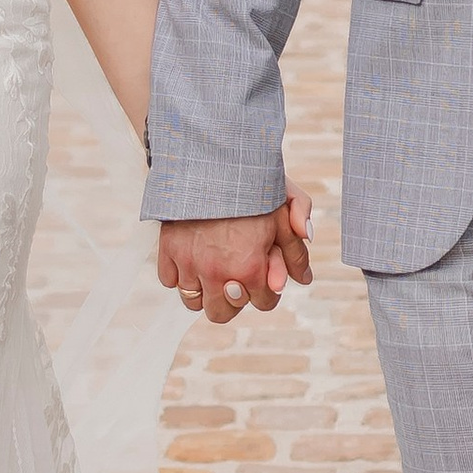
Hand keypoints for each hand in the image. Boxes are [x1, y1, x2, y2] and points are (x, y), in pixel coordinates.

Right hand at [154, 190, 314, 325]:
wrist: (211, 158)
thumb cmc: (252, 183)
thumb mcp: (284, 210)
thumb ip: (296, 249)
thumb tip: (305, 279)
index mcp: (250, 268)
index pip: (263, 303)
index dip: (268, 289)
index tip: (264, 272)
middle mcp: (218, 274)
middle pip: (221, 314)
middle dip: (233, 300)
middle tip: (235, 279)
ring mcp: (189, 264)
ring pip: (193, 302)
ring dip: (204, 291)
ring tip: (212, 270)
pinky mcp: (167, 251)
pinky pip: (169, 280)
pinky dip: (179, 273)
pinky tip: (192, 256)